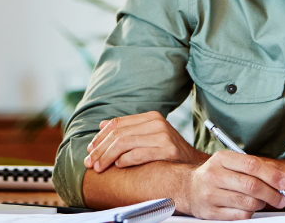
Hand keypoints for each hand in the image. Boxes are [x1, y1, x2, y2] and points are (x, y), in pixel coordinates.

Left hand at [84, 111, 207, 171]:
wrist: (194, 164)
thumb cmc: (168, 152)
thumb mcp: (148, 136)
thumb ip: (127, 129)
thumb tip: (102, 125)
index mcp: (150, 117)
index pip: (117, 124)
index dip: (100, 137)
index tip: (89, 150)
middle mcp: (157, 123)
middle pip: (119, 134)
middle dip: (100, 149)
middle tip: (90, 162)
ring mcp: (164, 136)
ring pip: (125, 143)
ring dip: (107, 157)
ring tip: (99, 167)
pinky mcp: (168, 150)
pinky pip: (139, 154)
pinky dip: (125, 160)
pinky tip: (118, 165)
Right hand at [179, 151, 284, 219]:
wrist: (187, 188)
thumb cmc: (215, 174)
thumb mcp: (229, 162)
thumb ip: (253, 166)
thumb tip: (279, 176)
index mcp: (221, 158)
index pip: (252, 165)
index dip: (272, 175)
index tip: (284, 182)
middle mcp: (214, 175)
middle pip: (251, 186)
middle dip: (272, 194)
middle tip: (282, 198)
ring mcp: (211, 194)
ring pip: (248, 203)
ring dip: (262, 204)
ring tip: (264, 202)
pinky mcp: (210, 212)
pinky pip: (240, 215)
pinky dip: (250, 212)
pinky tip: (250, 207)